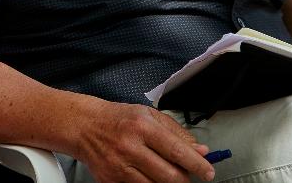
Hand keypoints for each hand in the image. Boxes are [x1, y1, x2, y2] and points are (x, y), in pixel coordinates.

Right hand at [74, 96, 215, 182]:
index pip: (177, 151)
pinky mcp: (110, 181)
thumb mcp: (148, 115)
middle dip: (185, 179)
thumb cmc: (119, 118)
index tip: (208, 171)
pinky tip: (148, 176)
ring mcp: (119, 167)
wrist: (84, 126)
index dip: (197, 165)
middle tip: (187, 175)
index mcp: (142, 127)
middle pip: (170, 176)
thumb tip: (201, 150)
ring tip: (166, 174)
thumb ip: (176, 132)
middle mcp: (130, 147)